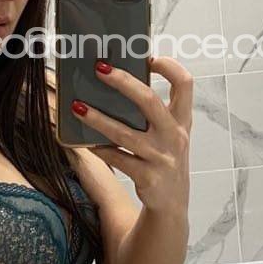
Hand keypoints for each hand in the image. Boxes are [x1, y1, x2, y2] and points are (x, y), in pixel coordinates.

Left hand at [73, 56, 191, 211]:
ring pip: (125, 133)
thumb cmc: (165, 160)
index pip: (185, 84)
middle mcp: (174, 136)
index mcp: (182, 120)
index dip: (169, 67)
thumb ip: (156, 112)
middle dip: (123, 82)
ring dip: (98, 119)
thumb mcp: (170, 134)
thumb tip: (121, 81)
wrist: (172, 205)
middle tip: (100, 69)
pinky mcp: (147, 177)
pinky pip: (117, 158)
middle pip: (150, 101)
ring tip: (77, 107)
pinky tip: (86, 143)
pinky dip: (100, 149)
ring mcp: (162, 157)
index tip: (149, 58)